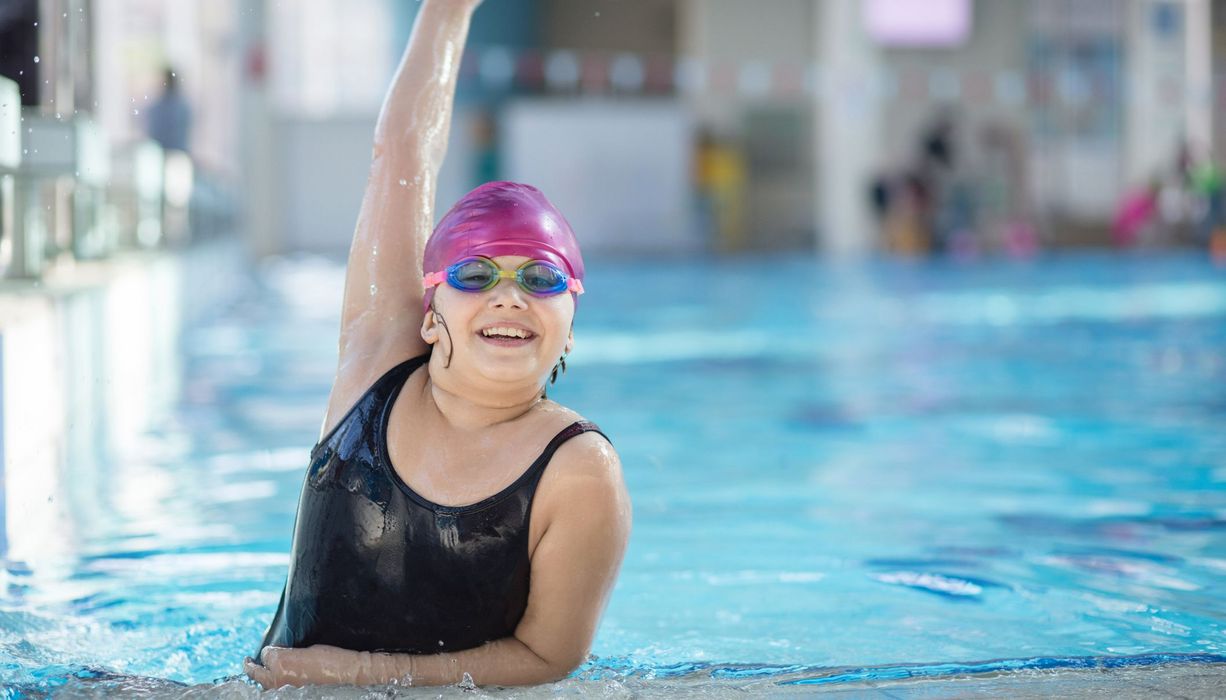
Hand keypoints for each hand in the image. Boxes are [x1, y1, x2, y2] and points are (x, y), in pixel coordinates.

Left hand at [244, 645, 366, 688]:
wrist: (349, 677)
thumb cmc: (334, 659)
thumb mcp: (310, 648)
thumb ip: (291, 652)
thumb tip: (283, 654)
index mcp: (280, 661)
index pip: (266, 654)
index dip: (271, 650)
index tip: (274, 649)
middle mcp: (276, 678)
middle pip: (255, 673)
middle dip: (251, 666)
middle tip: (247, 661)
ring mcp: (282, 690)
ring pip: (263, 686)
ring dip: (261, 679)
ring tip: (257, 674)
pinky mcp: (292, 696)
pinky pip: (275, 692)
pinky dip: (273, 687)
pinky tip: (275, 684)